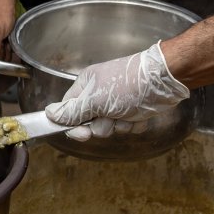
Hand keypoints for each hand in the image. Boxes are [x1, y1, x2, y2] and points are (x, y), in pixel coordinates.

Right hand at [43, 41, 188, 141]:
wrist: (163, 80)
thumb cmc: (128, 85)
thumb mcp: (96, 99)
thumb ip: (72, 110)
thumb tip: (49, 114)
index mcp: (86, 85)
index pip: (68, 109)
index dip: (73, 124)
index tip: (82, 134)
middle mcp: (100, 94)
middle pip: (89, 122)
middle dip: (102, 125)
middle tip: (110, 118)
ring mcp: (118, 102)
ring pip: (109, 127)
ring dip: (119, 125)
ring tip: (128, 113)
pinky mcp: (134, 110)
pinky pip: (127, 127)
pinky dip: (134, 124)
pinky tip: (139, 115)